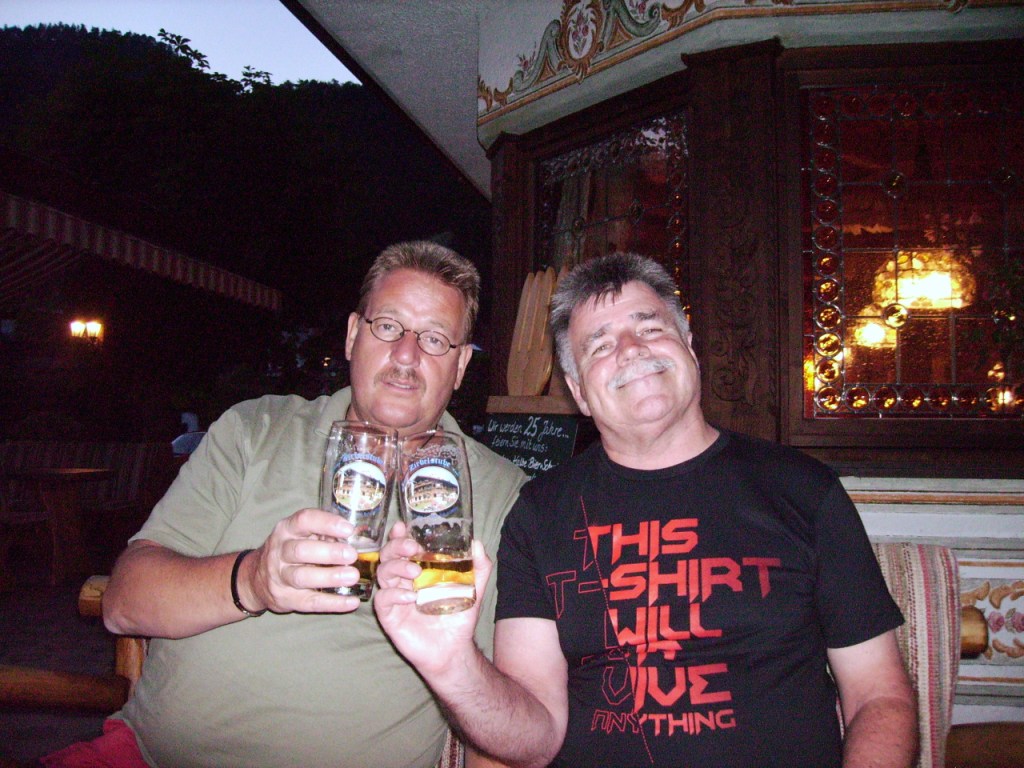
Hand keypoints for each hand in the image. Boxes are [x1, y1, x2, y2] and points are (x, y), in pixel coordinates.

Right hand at [242, 507, 364, 614]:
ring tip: (353, 576)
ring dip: (329, 577)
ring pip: (302, 577)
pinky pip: (310, 602)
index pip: (304, 520)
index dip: (326, 523)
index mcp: (287, 529)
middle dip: (329, 553)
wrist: (256, 578)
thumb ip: (324, 533)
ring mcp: (280, 576)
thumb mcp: (299, 535)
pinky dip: (332, 603)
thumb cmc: (290, 550)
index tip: (348, 529)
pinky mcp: (286, 599)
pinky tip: (351, 601)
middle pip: (301, 551)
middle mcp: (280, 551)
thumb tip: (360, 535)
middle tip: (352, 555)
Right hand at [374, 521, 489, 675]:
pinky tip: (410, 596)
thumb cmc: (458, 616)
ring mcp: (395, 597)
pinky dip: (394, 594)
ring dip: (397, 567)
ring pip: (383, 572)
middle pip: (388, 555)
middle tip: (411, 548)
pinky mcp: (389, 616)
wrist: (453, 649)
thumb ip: (478, 567)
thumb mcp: (473, 588)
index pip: (403, 547)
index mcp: (418, 569)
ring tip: (415, 572)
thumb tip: (477, 543)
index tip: (402, 526)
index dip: (399, 535)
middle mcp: (403, 580)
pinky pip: (383, 600)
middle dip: (396, 547)